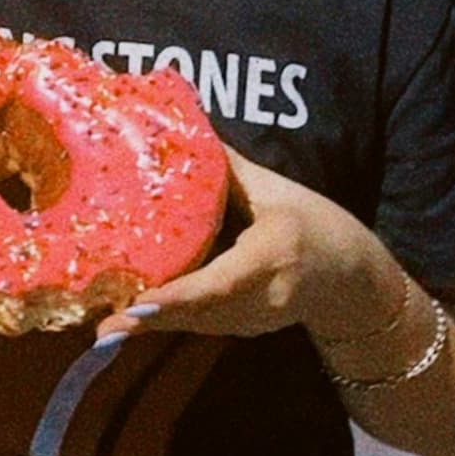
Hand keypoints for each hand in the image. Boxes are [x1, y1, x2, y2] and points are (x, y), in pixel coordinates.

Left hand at [94, 149, 402, 348]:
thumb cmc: (316, 225)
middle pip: (200, 311)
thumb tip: (181, 125)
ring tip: (102, 324)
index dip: (179, 296)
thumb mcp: (275, 190)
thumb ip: (226, 167)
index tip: (139, 303)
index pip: (221, 281)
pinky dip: (165, 321)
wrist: (353, 282)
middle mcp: (264, 298)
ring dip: (150, 325)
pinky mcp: (243, 329)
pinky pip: (199, 324)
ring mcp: (254, 321)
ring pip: (196, 323)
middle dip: (150, 318)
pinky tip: (127, 318)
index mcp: (274, 255)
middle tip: (102, 325)